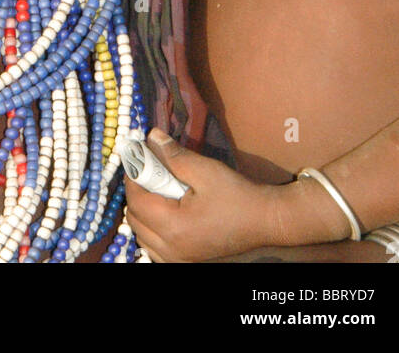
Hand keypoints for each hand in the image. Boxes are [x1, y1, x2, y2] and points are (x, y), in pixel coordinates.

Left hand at [124, 129, 281, 262]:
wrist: (266, 221)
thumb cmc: (237, 195)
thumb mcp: (204, 170)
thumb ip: (173, 155)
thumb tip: (151, 137)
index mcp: (174, 227)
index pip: (136, 201)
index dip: (133, 176)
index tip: (137, 157)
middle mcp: (171, 250)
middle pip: (135, 220)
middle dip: (137, 193)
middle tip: (149, 171)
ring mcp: (178, 260)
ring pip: (142, 236)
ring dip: (143, 213)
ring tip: (158, 191)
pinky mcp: (186, 262)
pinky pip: (155, 247)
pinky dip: (152, 230)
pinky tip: (167, 212)